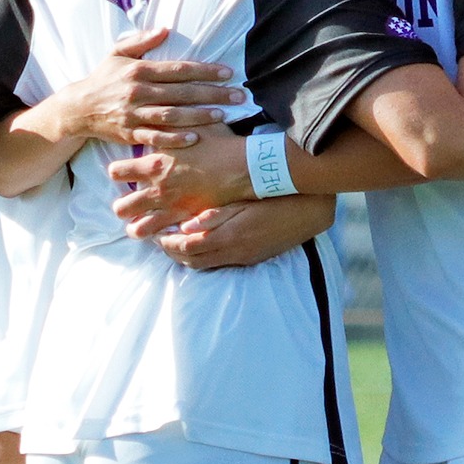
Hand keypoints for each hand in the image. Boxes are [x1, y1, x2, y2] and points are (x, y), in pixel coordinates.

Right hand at [53, 28, 242, 148]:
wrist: (78, 108)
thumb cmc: (103, 78)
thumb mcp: (117, 53)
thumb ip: (142, 40)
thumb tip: (165, 29)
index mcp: (139, 70)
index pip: (178, 69)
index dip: (205, 71)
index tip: (228, 72)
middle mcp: (137, 91)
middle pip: (182, 92)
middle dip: (212, 93)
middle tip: (238, 95)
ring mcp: (133, 114)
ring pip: (172, 115)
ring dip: (198, 116)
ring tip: (222, 115)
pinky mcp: (129, 133)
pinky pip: (155, 137)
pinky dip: (174, 139)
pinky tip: (194, 138)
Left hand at [110, 124, 249, 236]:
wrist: (245, 166)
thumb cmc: (219, 143)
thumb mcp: (191, 126)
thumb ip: (168, 125)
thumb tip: (154, 119)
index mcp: (155, 164)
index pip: (116, 172)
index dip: (118, 172)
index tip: (124, 172)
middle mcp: (158, 189)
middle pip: (122, 207)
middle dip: (123, 206)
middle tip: (131, 200)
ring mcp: (172, 207)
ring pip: (138, 228)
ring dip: (137, 225)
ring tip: (141, 221)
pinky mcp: (188, 220)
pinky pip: (163, 235)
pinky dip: (160, 234)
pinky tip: (164, 229)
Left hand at [155, 195, 336, 269]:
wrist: (308, 212)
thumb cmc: (274, 198)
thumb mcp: (242, 202)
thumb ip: (214, 215)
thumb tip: (185, 225)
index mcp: (230, 237)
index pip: (188, 247)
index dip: (167, 242)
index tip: (155, 232)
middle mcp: (235, 253)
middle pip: (192, 261)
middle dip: (171, 252)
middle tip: (159, 239)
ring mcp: (244, 258)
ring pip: (204, 265)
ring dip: (186, 257)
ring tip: (174, 242)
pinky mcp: (251, 259)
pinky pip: (219, 263)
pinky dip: (202, 257)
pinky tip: (199, 244)